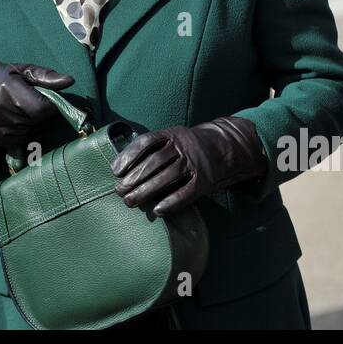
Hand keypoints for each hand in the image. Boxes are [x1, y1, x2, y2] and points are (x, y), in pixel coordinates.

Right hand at [0, 52, 72, 147]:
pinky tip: (11, 118)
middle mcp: (1, 111)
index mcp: (9, 90)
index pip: (43, 108)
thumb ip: (44, 76)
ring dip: (31, 122)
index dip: (49, 104)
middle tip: (29, 101)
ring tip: (17, 108)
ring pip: (30, 131)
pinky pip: (19, 139)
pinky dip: (21, 130)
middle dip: (40, 112)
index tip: (47, 99)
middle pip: (38, 120)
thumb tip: (70, 81)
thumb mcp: (18, 69)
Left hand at [112, 117, 267, 216]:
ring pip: (167, 178)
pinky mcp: (205, 180)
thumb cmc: (189, 146)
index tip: (116, 171)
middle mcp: (183, 147)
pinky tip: (157, 210)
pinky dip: (171, 202)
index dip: (129, 156)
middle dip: (134, 178)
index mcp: (172, 134)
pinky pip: (186, 193)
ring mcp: (195, 163)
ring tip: (130, 201)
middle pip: (154, 162)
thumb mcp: (173, 138)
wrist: (227, 147)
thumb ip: (153, 148)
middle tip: (119, 191)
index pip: (146, 142)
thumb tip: (123, 167)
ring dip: (146, 191)